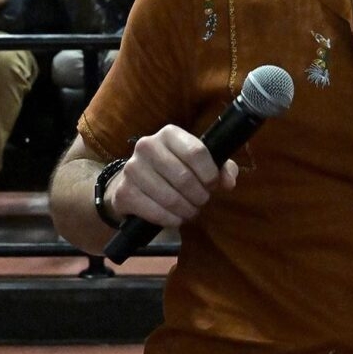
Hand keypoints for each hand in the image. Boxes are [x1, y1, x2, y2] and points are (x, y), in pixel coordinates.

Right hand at [107, 124, 238, 228]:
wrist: (135, 183)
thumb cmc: (174, 170)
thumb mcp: (200, 164)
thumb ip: (221, 168)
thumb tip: (229, 182)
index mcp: (169, 133)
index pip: (196, 152)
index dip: (210, 173)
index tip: (213, 184)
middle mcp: (147, 146)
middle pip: (184, 177)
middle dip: (199, 195)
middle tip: (202, 201)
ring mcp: (132, 168)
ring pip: (170, 197)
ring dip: (186, 210)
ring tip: (191, 211)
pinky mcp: (123, 192)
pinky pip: (154, 211)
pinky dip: (170, 219)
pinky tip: (176, 219)